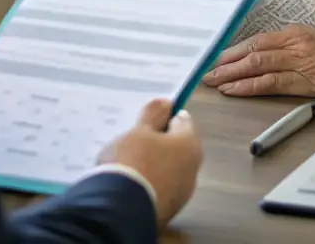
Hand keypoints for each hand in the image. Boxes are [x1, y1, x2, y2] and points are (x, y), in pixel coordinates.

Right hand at [99, 98, 202, 226]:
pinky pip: (160, 188)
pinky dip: (149, 183)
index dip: (164, 115)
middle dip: (158, 142)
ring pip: (168, 169)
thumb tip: (166, 103)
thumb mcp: (138, 131)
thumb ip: (153, 114)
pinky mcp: (169, 210)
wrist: (122, 210)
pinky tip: (130, 183)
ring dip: (154, 164)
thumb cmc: (132, 160)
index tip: (146, 117)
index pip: (182, 120)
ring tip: (128, 163)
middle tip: (134, 139)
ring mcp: (182, 193)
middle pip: (176, 147)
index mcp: (190, 145)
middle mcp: (193, 169)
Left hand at [202, 25, 314, 97]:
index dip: (231, 50)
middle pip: (250, 50)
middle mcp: (291, 44)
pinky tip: (235, 90)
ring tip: (213, 81)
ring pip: (256, 64)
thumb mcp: (312, 41)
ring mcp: (297, 61)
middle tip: (204, 69)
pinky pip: (271, 82)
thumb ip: (288, 47)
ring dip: (231, 73)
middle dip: (224, 61)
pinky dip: (249, 86)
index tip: (213, 57)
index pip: (254, 40)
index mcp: (292, 33)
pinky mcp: (305, 81)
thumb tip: (263, 55)